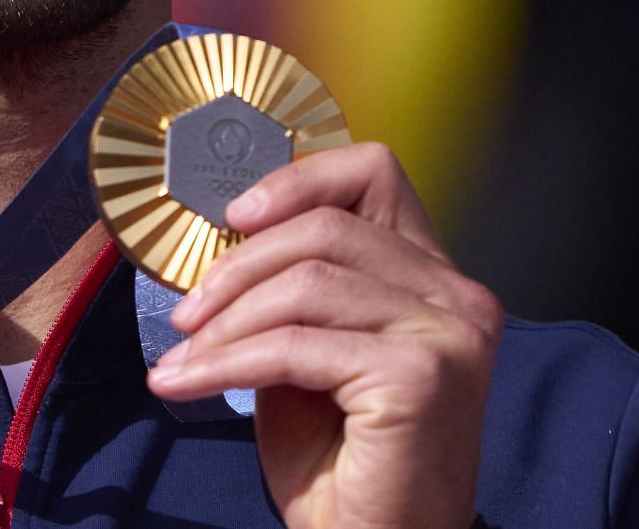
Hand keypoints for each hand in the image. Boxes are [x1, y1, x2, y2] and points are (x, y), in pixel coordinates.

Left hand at [146, 143, 501, 528]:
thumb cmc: (343, 465)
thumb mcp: (310, 356)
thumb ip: (293, 292)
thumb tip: (226, 241)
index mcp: (437, 279)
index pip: (375, 174)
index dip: (298, 179)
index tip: (234, 217)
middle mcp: (457, 297)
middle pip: (325, 227)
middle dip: (237, 267)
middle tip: (184, 316)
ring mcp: (446, 335)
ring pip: (304, 283)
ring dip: (224, 322)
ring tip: (181, 359)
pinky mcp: (419, 378)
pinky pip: (293, 346)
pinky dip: (225, 363)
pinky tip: (188, 384)